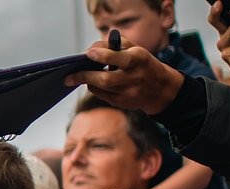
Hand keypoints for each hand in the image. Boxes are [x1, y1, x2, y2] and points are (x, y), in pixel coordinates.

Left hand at [65, 42, 184, 114]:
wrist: (160, 89)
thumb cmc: (142, 63)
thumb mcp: (136, 49)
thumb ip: (115, 44)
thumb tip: (92, 48)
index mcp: (139, 59)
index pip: (120, 58)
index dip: (103, 56)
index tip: (88, 53)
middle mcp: (135, 77)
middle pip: (106, 79)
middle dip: (85, 76)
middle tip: (69, 75)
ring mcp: (129, 92)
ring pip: (101, 88)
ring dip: (87, 81)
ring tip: (77, 76)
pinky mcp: (122, 103)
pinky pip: (101, 95)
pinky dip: (93, 87)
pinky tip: (90, 82)